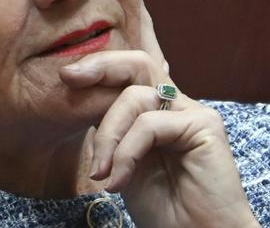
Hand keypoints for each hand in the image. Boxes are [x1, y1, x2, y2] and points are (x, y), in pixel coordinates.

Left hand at [59, 1, 258, 227]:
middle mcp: (176, 104)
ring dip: (108, 135)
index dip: (97, 68)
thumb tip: (77, 96)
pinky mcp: (204, 125)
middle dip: (100, 66)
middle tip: (70, 77)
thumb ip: (109, 129)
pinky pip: (149, 124)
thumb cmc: (161, 207)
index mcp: (156, 109)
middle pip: (138, 63)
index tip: (65, 76)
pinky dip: (126, 152)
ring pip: (134, 97)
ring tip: (101, 173)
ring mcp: (192, 112)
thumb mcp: (120, 161)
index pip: (126, 74)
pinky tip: (118, 181)